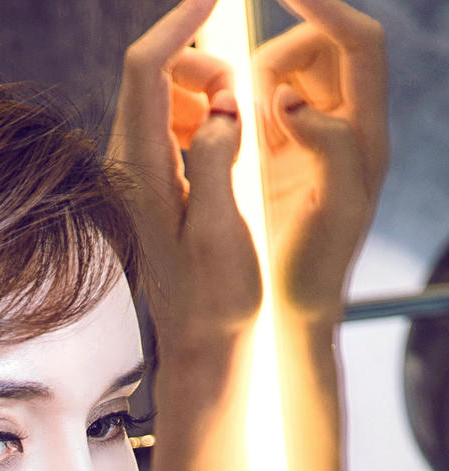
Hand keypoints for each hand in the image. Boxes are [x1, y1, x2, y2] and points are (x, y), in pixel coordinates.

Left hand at [106, 0, 261, 350]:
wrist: (198, 350)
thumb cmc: (214, 303)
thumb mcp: (219, 232)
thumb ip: (216, 159)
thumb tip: (221, 106)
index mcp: (140, 172)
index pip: (148, 69)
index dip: (181, 22)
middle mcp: (126, 167)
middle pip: (154, 74)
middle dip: (204, 63)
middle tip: (245, 98)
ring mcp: (133, 175)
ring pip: (164, 98)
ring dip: (206, 92)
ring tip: (241, 128)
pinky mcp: (146, 186)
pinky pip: (171, 126)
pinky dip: (202, 117)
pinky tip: (228, 145)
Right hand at [254, 0, 388, 324]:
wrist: (288, 323)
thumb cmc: (311, 278)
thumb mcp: (334, 210)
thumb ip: (330, 143)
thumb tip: (292, 101)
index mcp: (366, 134)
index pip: (358, 40)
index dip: (326, 7)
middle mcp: (343, 128)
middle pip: (315, 51)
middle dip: (275, 61)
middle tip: (243, 110)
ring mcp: (308, 141)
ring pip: (280, 77)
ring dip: (249, 90)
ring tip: (232, 138)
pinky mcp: (276, 158)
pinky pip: (255, 109)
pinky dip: (234, 112)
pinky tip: (219, 144)